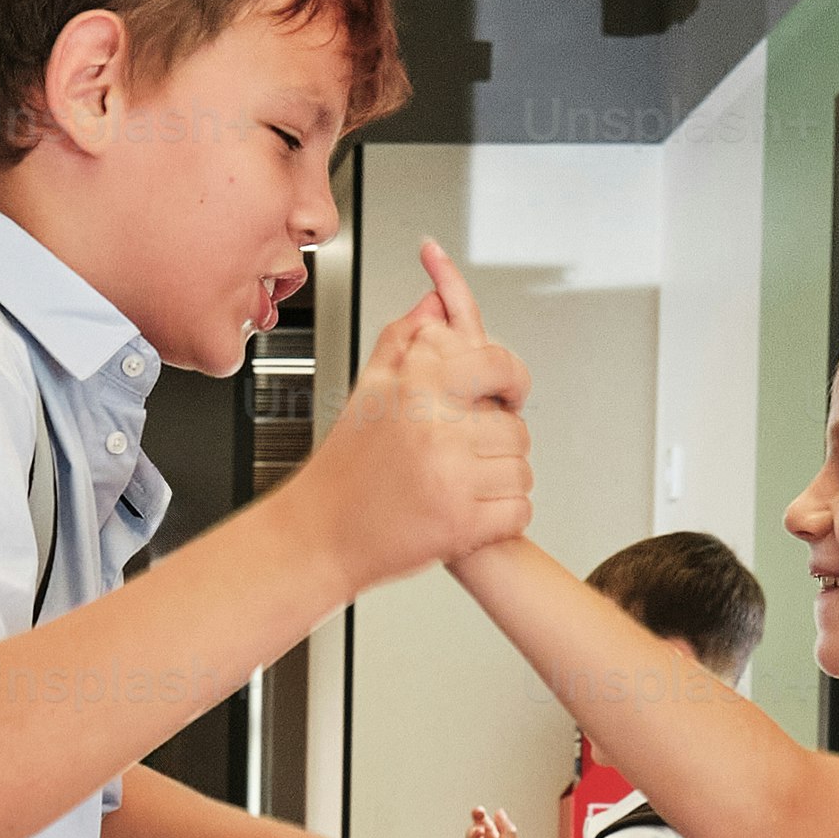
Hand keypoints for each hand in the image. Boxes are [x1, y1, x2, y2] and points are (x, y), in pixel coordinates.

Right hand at [299, 239, 530, 588]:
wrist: (319, 535)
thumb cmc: (345, 468)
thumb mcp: (369, 391)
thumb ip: (405, 340)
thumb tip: (435, 302)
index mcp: (416, 389)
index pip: (498, 365)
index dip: (513, 378)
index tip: (511, 391)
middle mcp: (435, 430)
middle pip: (515, 426)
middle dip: (499, 443)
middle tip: (470, 455)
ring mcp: (450, 478)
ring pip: (520, 470)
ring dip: (502, 482)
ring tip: (465, 485)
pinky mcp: (460, 524)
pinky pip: (517, 511)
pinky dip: (503, 517)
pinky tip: (473, 512)